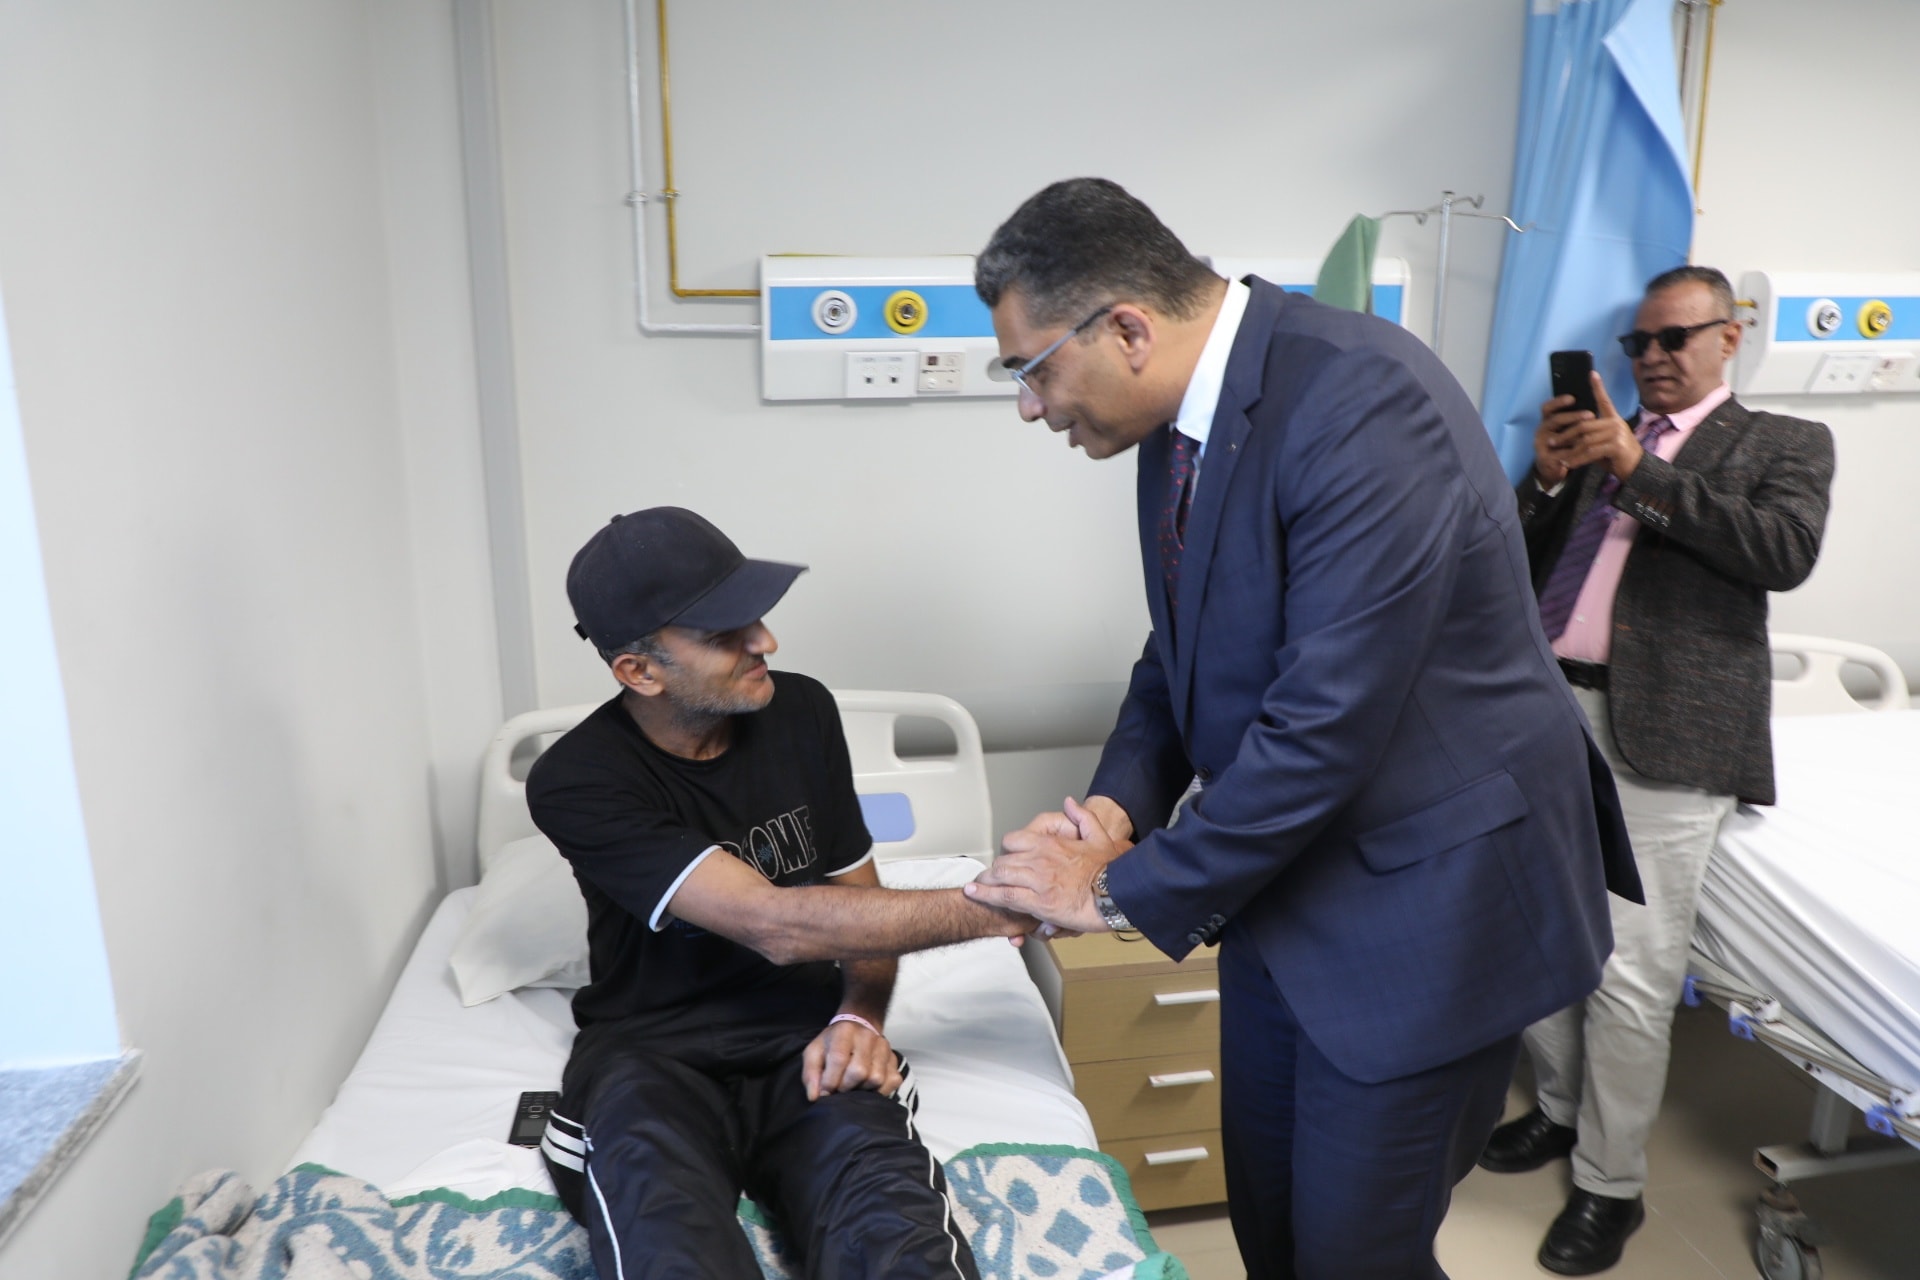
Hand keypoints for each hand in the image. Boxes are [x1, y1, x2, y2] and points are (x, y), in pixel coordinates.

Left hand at [803, 1017, 902, 1100]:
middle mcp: (867, 1037)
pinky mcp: (894, 1059)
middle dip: (846, 1087)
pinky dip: (880, 1091)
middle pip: (859, 1071)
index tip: (825, 1092)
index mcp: (844, 1031)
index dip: (830, 1081)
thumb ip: (811, 1074)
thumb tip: (815, 1096)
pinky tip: (868, 1087)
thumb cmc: (833, 1043)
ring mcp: (884, 1047)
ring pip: (876, 1079)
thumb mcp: (814, 1052)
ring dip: (862, 1089)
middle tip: (839, 1088)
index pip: (839, 1059)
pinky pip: (892, 1081)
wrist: (858, 1025)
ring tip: (853, 1086)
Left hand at [969, 797, 1130, 933]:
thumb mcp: (1099, 836)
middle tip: (986, 877)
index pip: (1015, 840)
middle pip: (1004, 860)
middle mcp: (1040, 859)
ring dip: (985, 883)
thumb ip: (1082, 817)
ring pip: (1000, 877)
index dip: (1007, 850)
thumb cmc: (1112, 869)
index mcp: (1051, 844)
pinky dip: (988, 896)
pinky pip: (1006, 897)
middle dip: (993, 870)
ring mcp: (1038, 880)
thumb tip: (1069, 802)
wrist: (1119, 893)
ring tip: (975, 888)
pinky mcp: (1039, 902)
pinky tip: (976, 895)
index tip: (1005, 857)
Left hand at [1536, 373, 1640, 483]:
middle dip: (1565, 435)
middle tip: (1551, 442)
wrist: (1635, 468)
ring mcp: (1617, 434)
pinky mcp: (1616, 446)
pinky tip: (1568, 464)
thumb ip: (1590, 435)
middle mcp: (1615, 423)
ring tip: (1557, 456)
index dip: (1598, 387)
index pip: (1604, 400)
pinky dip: (1577, 459)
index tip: (1591, 373)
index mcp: (1613, 418)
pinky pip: (1590, 452)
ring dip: (1569, 450)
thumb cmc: (1615, 455)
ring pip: (1585, 440)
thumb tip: (1570, 433)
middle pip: (1584, 425)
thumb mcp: (1602, 442)